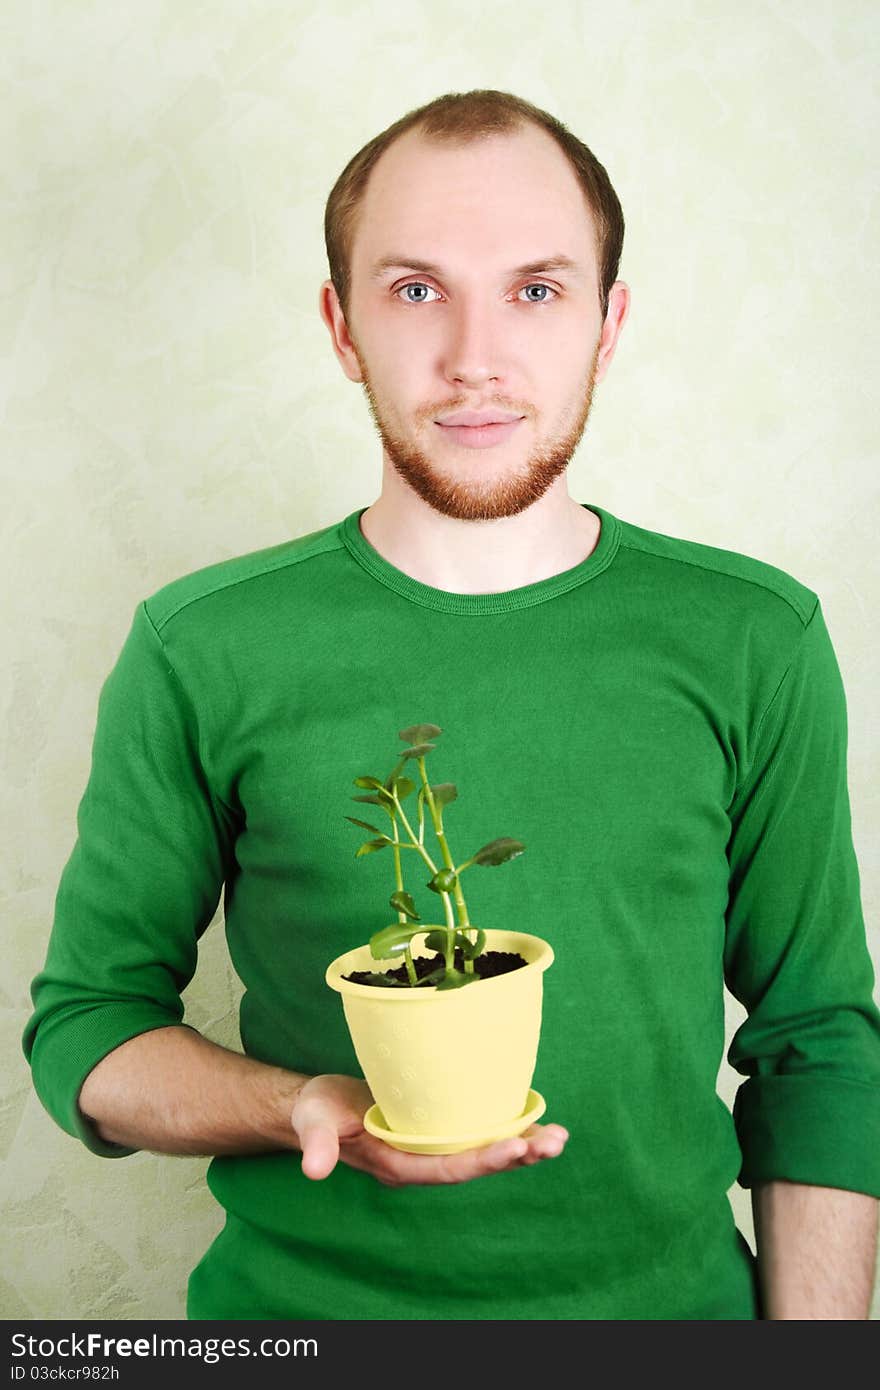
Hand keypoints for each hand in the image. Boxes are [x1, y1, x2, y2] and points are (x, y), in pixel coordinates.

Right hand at [290, 1073, 568, 1184]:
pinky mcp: (440, 1128)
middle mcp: (425, 1161)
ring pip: (485, 1151)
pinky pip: (478, 1132)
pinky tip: (534, 1119)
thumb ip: (317, 1144)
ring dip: (523, 1144)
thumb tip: (314, 1169)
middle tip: (555, 1142)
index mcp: (401, 1165)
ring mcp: (435, 1147)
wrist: (322, 1108)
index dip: (485, 1160)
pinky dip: (508, 1127)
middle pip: (478, 1165)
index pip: (450, 1169)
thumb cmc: (319, 1112)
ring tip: (559, 1138)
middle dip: (518, 1154)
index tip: (518, 1147)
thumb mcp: (315, 1122)